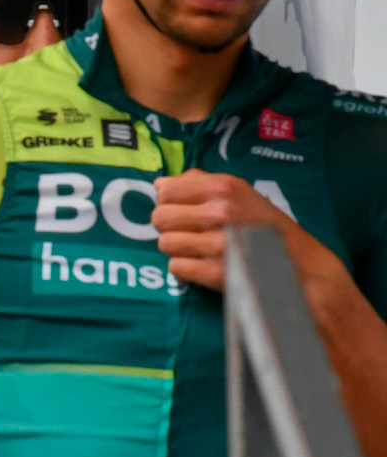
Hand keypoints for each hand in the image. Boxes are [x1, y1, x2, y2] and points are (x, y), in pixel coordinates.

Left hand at [151, 169, 332, 292]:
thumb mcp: (239, 192)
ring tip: (199, 248)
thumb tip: (160, 184)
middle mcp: (219, 213)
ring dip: (178, 248)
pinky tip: (203, 264)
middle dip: (170, 226)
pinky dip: (185, 268)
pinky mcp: (214, 273)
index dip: (168, 202)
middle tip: (190, 231)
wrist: (296, 262)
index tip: (181, 209)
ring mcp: (216, 244)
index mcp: (223, 188)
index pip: (165, 192)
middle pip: (159, 218)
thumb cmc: (264, 224)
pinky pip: (175, 267)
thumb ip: (199, 183)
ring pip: (165, 244)